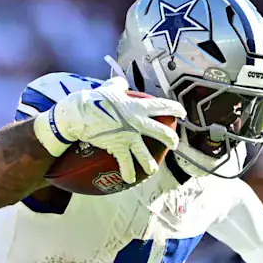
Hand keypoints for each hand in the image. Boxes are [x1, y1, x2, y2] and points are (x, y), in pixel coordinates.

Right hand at [37, 76, 183, 183]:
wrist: (81, 114)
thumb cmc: (94, 99)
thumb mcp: (109, 88)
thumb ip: (119, 85)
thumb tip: (122, 84)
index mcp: (138, 107)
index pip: (162, 106)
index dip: (175, 109)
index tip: (182, 113)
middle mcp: (137, 122)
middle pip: (161, 132)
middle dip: (171, 140)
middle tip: (174, 144)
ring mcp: (129, 136)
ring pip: (145, 154)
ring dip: (150, 164)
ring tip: (152, 170)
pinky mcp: (118, 147)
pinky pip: (126, 163)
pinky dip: (128, 172)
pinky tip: (130, 179)